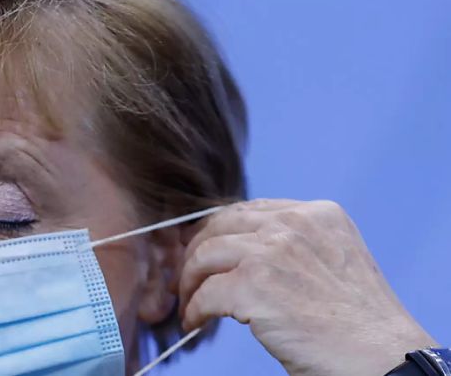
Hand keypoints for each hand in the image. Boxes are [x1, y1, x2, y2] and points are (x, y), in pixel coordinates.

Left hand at [177, 199, 436, 375]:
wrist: (382, 358)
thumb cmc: (360, 324)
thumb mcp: (334, 261)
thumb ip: (295, 246)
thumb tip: (240, 251)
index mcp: (317, 214)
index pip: (249, 210)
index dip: (221, 232)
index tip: (207, 253)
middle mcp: (293, 224)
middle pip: (219, 225)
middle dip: (196, 252)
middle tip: (188, 278)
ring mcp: (271, 252)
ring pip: (204, 255)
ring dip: (190, 281)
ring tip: (189, 303)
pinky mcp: (253, 285)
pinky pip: (205, 294)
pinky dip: (194, 309)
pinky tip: (196, 322)